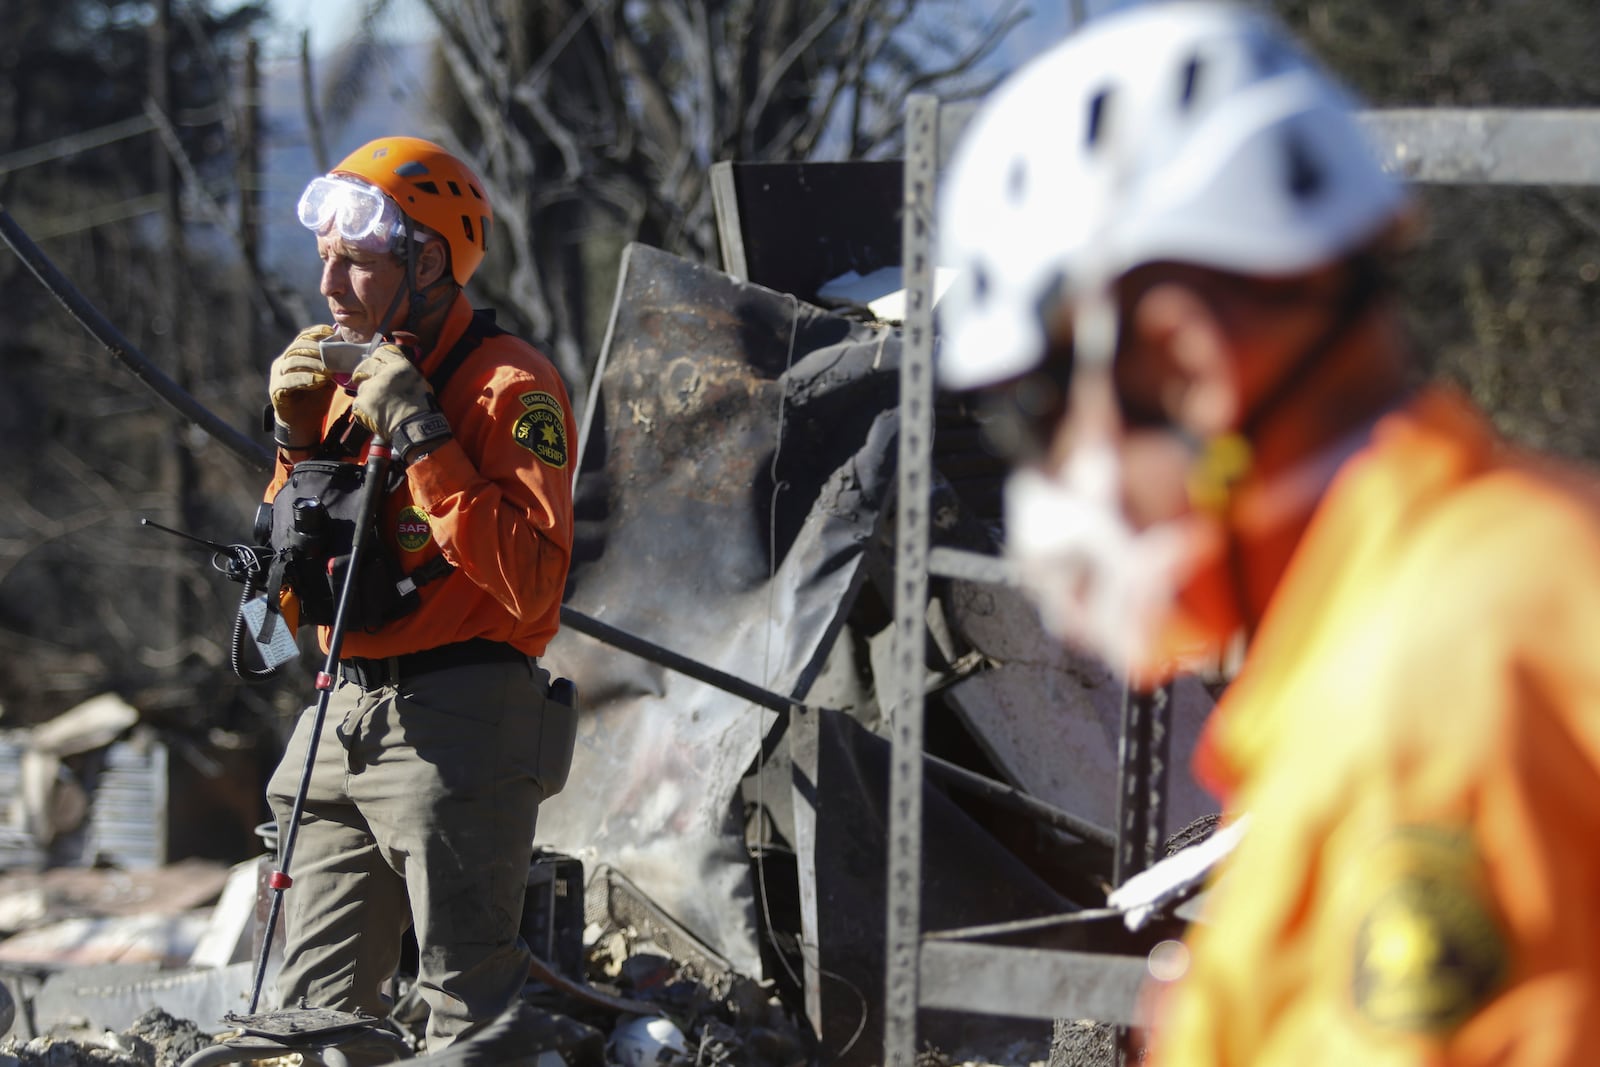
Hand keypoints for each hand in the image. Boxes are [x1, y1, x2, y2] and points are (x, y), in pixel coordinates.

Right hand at [269, 325, 336, 448]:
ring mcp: (277, 376)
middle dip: (316, 349)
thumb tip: (347, 350)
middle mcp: (282, 363)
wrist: (304, 423)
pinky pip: (289, 381)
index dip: (315, 333)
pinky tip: (319, 381)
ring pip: (292, 362)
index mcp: (293, 356)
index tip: (331, 333)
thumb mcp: (327, 378)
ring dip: (312, 363)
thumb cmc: (316, 398)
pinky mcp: (276, 390)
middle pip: (297, 347)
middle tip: (332, 355)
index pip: (302, 337)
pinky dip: (305, 379)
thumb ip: (332, 364)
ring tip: (328, 370)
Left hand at [348, 343, 452, 461]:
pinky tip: (375, 416)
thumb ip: (404, 375)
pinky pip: (358, 404)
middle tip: (363, 380)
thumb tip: (396, 373)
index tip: (375, 363)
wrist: (416, 427)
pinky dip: (364, 411)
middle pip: (365, 365)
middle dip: (362, 372)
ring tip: (379, 408)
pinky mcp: (362, 401)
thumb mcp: (419, 383)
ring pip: (362, 388)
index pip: (382, 352)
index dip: (377, 358)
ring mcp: (371, 387)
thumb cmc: (422, 408)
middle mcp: (383, 373)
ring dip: (367, 395)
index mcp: (400, 366)